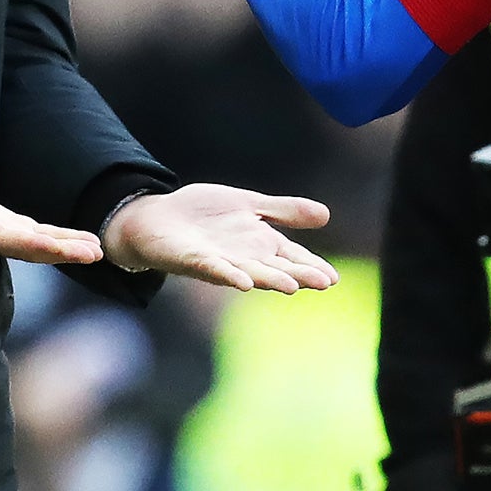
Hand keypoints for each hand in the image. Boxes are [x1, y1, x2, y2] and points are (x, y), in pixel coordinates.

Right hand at [0, 159, 103, 264]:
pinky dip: (59, 239)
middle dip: (62, 253)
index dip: (36, 245)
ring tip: (96, 249)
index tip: (61, 249)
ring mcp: (1, 234)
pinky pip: (37, 237)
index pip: (10, 240)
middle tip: (94, 253)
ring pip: (39, 245)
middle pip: (32, 249)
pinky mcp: (6, 228)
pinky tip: (80, 241)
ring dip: (67, 248)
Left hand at [102, 182, 337, 292]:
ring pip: (249, 273)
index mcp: (259, 244)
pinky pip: (212, 269)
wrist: (157, 217)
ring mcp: (219, 261)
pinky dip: (227, 275)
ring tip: (290, 287)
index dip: (311, 266)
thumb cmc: (204, 214)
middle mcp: (243, 258)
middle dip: (298, 275)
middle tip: (323, 283)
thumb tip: (326, 215)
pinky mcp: (193, 260)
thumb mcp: (249, 204)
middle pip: (276, 268)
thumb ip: (283, 210)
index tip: (332, 278)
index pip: (292, 257)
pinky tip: (243, 282)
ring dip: (269, 279)